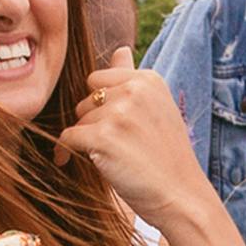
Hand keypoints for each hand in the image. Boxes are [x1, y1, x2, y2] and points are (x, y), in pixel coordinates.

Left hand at [53, 48, 209, 228]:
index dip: (100, 104)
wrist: (181, 197)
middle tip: (113, 145)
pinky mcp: (103, 137)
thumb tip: (120, 48)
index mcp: (149, 79)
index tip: (110, 126)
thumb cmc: (167, 157)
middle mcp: (135, 90)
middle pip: (87, 97)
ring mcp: (119, 113)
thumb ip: (133, 76)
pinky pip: (67, 138)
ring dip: (85, 138)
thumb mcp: (157, 108)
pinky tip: (66, 162)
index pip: (100, 78)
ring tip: (108, 158)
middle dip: (92, 119)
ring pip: (79, 119)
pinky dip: (63, 151)